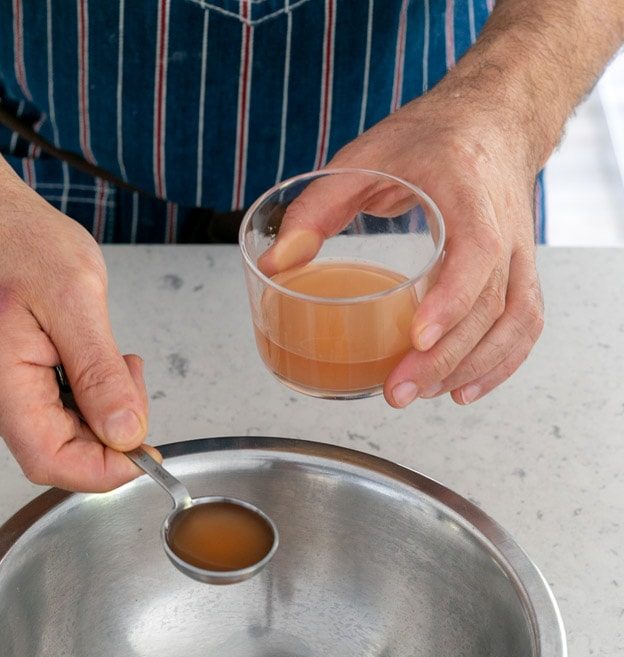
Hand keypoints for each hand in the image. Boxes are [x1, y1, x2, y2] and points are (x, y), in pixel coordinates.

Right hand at [0, 174, 149, 490]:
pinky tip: (90, 360)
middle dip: (109, 431)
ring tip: (113, 359)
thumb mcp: (76, 299)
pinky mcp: (3, 386)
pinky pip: (51, 414)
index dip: (104, 470)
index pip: (51, 461)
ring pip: (59, 436)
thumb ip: (101, 375)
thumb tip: (125, 434)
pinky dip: (84, 398)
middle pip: (59, 453)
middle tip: (131, 375)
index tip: (146, 451)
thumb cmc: (18, 241)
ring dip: (99, 411)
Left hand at [262, 90, 544, 406]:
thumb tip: (276, 261)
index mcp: (469, 190)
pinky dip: (498, 365)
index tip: (418, 336)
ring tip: (420, 393)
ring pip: (514, 321)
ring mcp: (519, 253)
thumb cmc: (433, 138)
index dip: (451, 299)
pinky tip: (460, 390)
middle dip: (444, 357)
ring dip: (470, 367)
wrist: (494, 118)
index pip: (475, 251)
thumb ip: (319, 206)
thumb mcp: (366, 156)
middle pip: (490, 303)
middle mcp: (505, 225)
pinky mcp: (521, 273)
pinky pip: (524, 326)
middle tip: (397, 390)